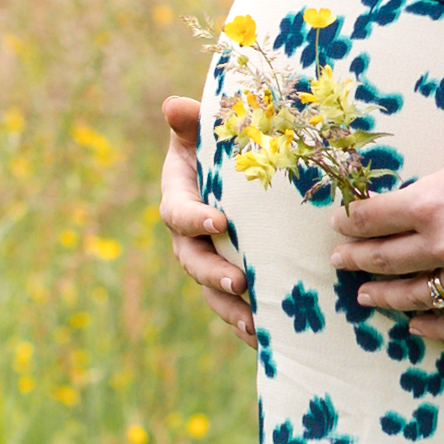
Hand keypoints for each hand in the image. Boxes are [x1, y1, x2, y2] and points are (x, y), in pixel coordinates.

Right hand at [159, 95, 255, 346]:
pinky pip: (236, 305)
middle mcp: (188, 237)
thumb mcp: (204, 131)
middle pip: (193, 262)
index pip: (178, 213)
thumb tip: (174, 105)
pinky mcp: (232, 276)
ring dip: (231, 308)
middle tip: (241, 281)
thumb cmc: (219, 144)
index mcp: (179, 199)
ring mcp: (209, 260)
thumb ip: (192, 122)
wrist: (239, 169)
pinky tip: (270, 337)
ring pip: (213, 291)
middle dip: (215, 274)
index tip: (219, 222)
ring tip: (254, 323)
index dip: (194, 219)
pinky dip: (249, 323)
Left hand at [329, 117, 443, 339]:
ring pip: (415, 296)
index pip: (373, 219)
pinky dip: (433, 327)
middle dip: (356, 259)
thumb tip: (397, 211)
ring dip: (384, 297)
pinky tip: (416, 325)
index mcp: (432, 203)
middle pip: (385, 259)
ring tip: (366, 296)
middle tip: (339, 260)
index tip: (339, 223)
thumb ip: (429, 194)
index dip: (350, 222)